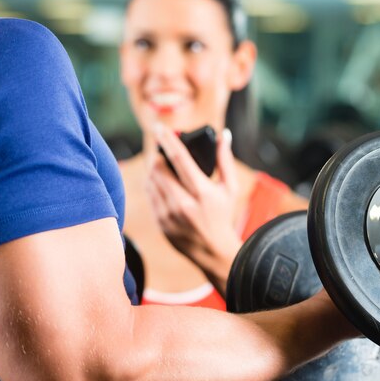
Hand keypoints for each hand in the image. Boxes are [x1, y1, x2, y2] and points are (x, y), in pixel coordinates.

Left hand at [146, 124, 241, 294]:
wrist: (213, 251)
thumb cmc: (223, 216)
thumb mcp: (229, 188)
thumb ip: (225, 160)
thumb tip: (223, 134)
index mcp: (202, 193)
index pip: (180, 160)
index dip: (168, 141)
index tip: (159, 128)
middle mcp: (182, 204)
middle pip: (158, 169)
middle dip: (158, 156)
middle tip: (161, 150)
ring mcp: (168, 215)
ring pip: (150, 182)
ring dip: (153, 170)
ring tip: (161, 166)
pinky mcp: (160, 223)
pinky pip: (150, 196)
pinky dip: (152, 185)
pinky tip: (159, 183)